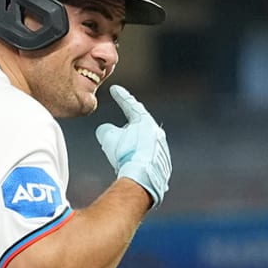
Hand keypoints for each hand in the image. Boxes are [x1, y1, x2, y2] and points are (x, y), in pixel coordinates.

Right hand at [95, 85, 170, 207]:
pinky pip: (147, 157)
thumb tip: (105, 130)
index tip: (114, 89)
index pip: (131, 105)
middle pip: (138, 125)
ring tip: (121, 156)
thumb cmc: (126, 154)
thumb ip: (105, 129)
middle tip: (115, 133)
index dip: (120, 97)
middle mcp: (157, 133)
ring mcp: (162, 148)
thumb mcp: (108, 138)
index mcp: (145, 122)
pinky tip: (129, 166)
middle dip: (126, 127)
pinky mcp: (162, 164)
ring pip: (143, 142)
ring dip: (131, 146)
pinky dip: (137, 158)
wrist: (143, 177)